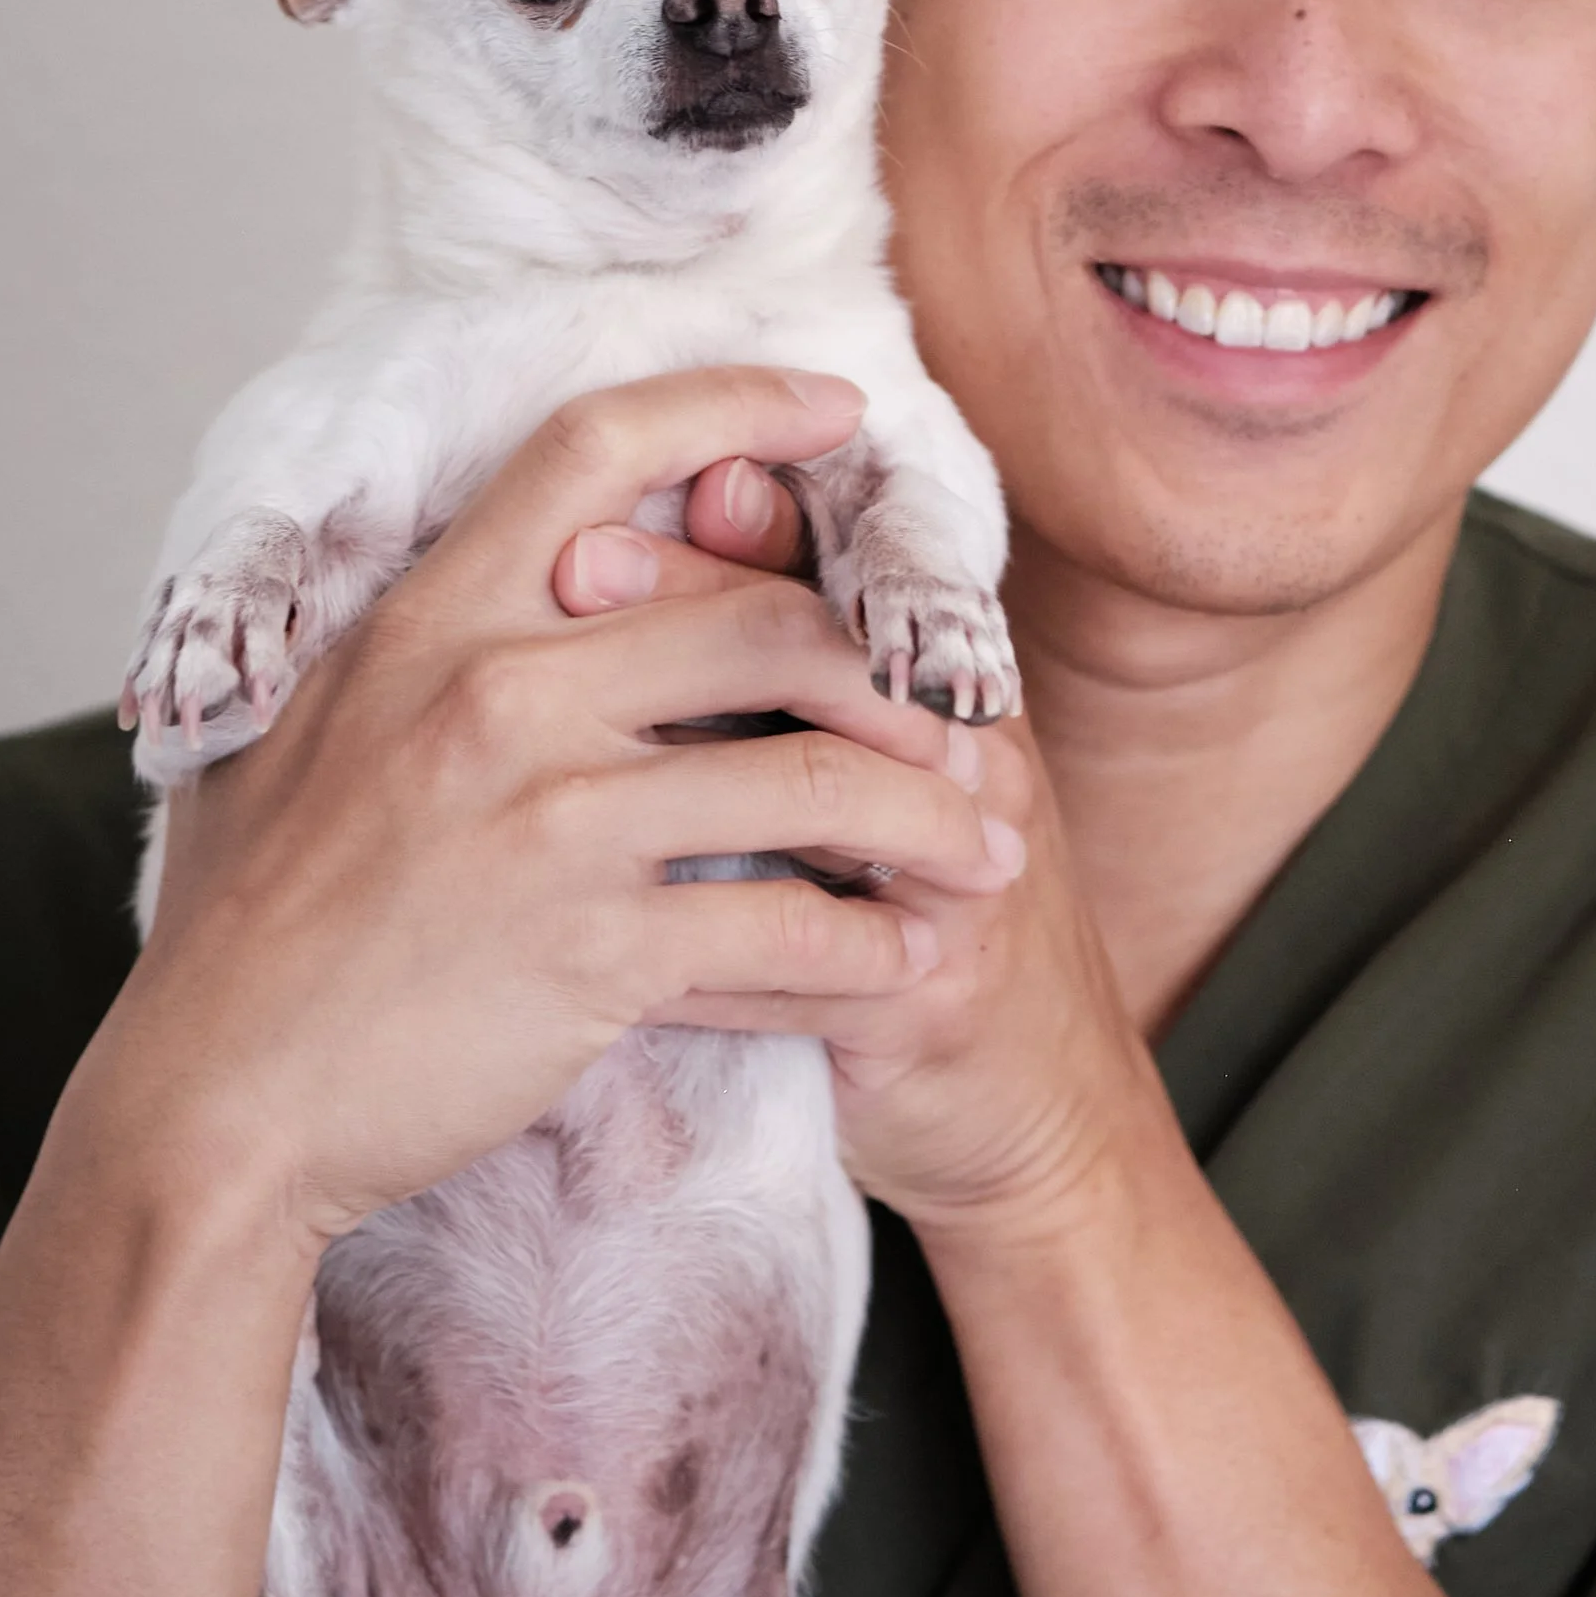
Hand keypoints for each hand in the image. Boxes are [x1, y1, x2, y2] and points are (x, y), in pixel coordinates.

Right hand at [71, 371, 1020, 1251]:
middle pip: (764, 619)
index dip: (734, 406)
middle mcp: (500, 692)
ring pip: (813, 777)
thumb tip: (464, 588)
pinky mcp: (596, 948)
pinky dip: (870, 944)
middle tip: (963, 718)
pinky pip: (788, 923)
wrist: (216, 1104)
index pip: (596, 450)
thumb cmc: (249, 931)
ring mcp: (553, 819)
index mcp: (429, 619)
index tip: (835, 408)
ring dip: (928, 818)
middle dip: (893, 672)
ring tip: (987, 851)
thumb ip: (397, 652)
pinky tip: (906, 958)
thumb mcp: (298, 737)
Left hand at [560, 467, 1178, 1250]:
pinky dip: (690, 966)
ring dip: (683, 782)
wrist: (1034, 1112)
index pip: (832, 578)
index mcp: (944, 688)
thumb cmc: (907, 921)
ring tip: (562, 773)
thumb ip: (786, 651)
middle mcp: (970, 760)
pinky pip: (799, 968)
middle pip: (831, 660)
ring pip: (818, 806)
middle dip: (689, 613)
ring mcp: (963, 878)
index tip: (585, 524)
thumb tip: (705, 484)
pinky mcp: (939, 996)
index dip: (718, 542)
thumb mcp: (861, 778)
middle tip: (568, 576)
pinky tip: (585, 957)